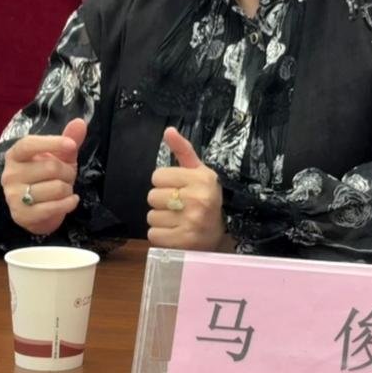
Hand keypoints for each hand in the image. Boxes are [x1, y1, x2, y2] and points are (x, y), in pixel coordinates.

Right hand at [1, 118, 85, 235]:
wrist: (36, 210)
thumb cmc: (47, 177)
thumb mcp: (59, 156)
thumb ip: (69, 139)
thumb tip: (80, 122)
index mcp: (16, 155)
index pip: (29, 144)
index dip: (51, 143)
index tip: (71, 145)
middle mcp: (10, 174)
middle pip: (51, 167)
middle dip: (68, 172)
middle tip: (67, 176)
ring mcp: (13, 196)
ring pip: (56, 188)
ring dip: (68, 189)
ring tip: (64, 190)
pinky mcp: (22, 215)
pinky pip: (54, 207)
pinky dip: (69, 204)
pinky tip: (70, 201)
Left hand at [146, 127, 230, 251]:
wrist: (220, 234)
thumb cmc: (205, 198)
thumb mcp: (199, 172)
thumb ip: (183, 150)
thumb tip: (168, 130)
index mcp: (201, 178)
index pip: (157, 176)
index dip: (165, 182)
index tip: (179, 188)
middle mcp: (197, 199)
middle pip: (152, 196)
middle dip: (161, 201)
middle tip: (178, 206)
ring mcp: (191, 222)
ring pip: (151, 216)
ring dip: (161, 219)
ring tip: (177, 220)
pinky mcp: (183, 242)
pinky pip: (153, 234)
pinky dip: (160, 235)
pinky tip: (175, 232)